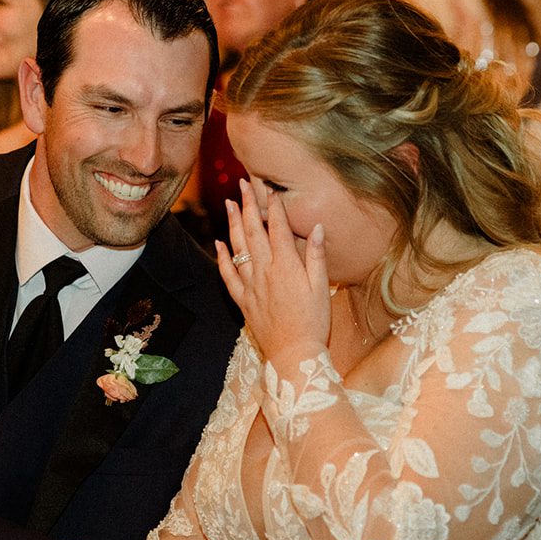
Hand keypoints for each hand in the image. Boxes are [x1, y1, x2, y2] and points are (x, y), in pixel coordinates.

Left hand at [217, 178, 329, 370]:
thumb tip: (317, 227)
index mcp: (286, 266)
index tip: (270, 188)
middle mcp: (264, 272)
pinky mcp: (243, 300)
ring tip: (228, 203)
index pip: (277, 228)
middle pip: (253, 232)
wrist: (294, 355)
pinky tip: (218, 242)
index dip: (273, 206)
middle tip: (242, 183)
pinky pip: (227, 275)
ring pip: (237, 248)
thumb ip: (317, 256)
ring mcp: (251, 286)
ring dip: (232, 224)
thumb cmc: (314, 322)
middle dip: (247, 205)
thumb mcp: (322, 288)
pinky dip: (221, 257)